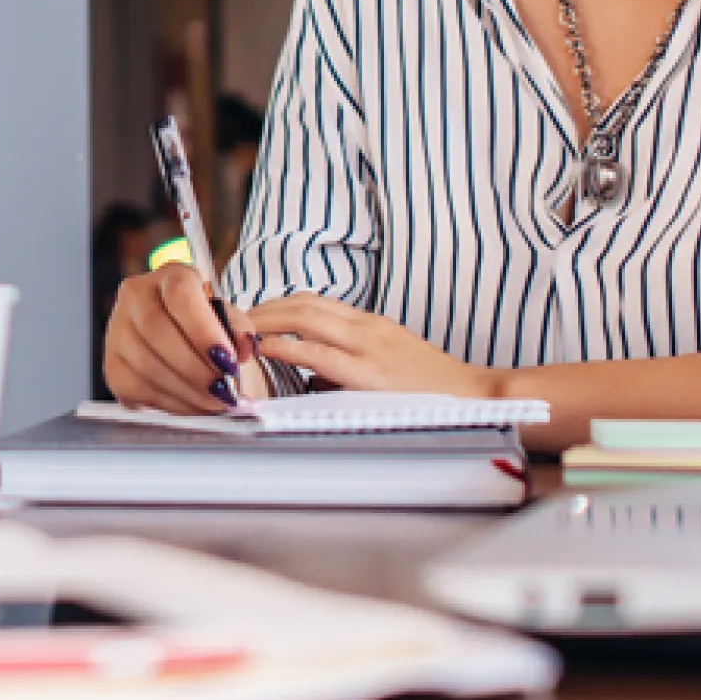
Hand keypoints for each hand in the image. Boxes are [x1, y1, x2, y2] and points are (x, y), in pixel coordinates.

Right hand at [104, 264, 261, 413]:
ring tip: (216, 403)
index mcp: (170, 276)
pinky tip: (194, 406)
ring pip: (147, 365)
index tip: (229, 361)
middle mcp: (136, 297)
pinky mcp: (112, 366)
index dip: (204, 330)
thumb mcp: (227, 315)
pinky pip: (138, 389)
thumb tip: (245, 349)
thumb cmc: (207, 323)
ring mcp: (117, 331)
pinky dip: (172, 402)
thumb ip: (238, 328)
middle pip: (159, 333)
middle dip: (197, 369)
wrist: (181, 337)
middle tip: (225, 391)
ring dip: (186, 391)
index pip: (180, 295)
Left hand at [247, 294, 499, 395]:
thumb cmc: (430, 389)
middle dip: (263, 307)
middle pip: (304, 303)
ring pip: (306, 318)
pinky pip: (318, 352)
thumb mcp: (387, 365)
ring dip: (266, 320)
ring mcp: (368, 346)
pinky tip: (263, 349)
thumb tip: (311, 377)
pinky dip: (285, 346)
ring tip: (237, 329)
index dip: (277, 305)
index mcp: (371, 325)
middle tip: (230, 316)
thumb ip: (350, 364)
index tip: (249, 314)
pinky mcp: (368, 372)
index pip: (314, 302)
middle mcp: (368, 327)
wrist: (470, 397)